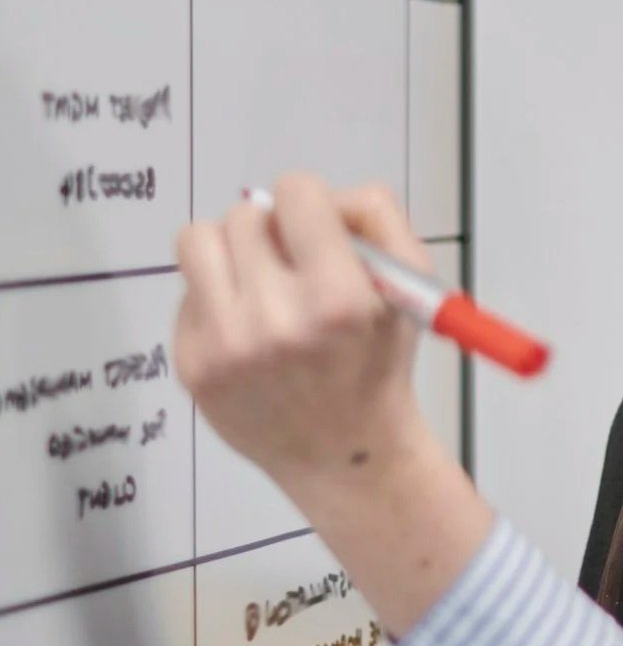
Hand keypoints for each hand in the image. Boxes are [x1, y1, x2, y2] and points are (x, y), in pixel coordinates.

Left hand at [175, 173, 435, 490]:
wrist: (344, 452)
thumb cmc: (381, 360)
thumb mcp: (412, 285)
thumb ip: (377, 220)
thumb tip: (320, 197)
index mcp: (339, 298)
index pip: (296, 193)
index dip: (311, 205)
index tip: (316, 229)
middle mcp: (276, 320)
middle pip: (244, 217)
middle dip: (272, 232)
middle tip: (291, 264)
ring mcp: (226, 346)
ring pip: (198, 242)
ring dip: (230, 253)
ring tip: (257, 283)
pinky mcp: (191, 365)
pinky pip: (187, 294)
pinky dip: (217, 300)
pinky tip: (247, 331)